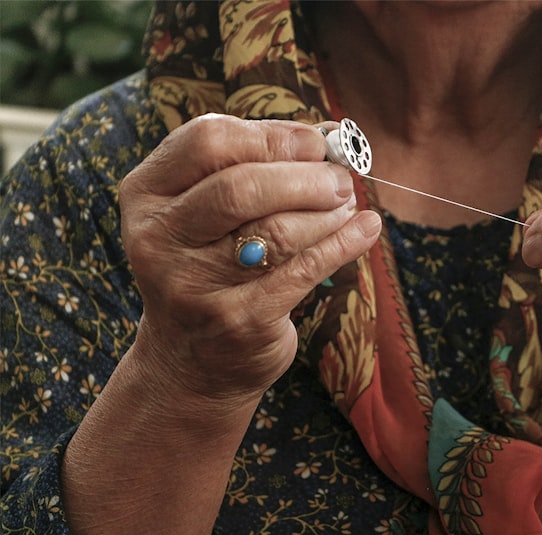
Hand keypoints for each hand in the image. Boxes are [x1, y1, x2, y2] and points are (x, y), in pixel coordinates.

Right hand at [118, 114, 381, 404]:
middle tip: (341, 180)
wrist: (192, 362)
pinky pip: (303, 271)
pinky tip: (366, 229)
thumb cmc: (212, 266)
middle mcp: (158, 238)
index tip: (314, 143)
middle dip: (305, 178)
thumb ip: (252, 167)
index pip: (207, 140)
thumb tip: (327, 135)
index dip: (271, 135)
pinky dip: (343, 244)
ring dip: (327, 213)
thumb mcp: (207, 213)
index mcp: (146, 194)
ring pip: (277, 230)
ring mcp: (193, 284)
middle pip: (242, 187)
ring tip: (348, 206)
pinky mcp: (236, 320)